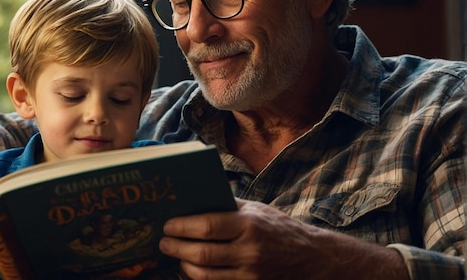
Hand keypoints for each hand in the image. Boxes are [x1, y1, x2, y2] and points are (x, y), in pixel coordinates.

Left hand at [159, 199, 407, 279]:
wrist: (312, 257)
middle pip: (202, 254)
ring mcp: (251, 274)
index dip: (182, 227)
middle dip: (176, 248)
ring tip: (176, 256)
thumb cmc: (277, 227)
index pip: (207, 226)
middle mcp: (249, 251)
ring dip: (184, 267)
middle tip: (163, 242)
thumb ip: (226, 207)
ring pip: (205, 276)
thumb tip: (192, 201)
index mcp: (249, 224)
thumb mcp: (255, 209)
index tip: (167, 225)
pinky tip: (192, 271)